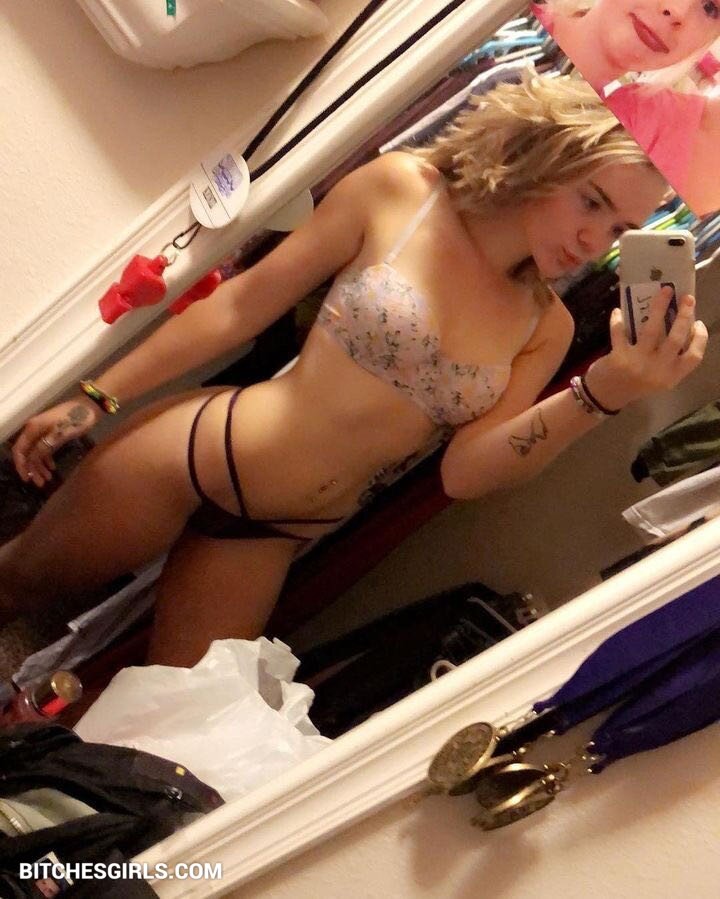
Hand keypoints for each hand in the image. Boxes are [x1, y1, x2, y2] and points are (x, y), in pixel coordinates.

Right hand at [12, 397, 100, 486]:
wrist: (91, 405)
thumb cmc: (76, 418)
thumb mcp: (60, 434)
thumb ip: (45, 447)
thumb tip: (32, 460)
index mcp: (33, 428)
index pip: (19, 450)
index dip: (21, 466)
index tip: (26, 479)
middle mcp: (34, 430)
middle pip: (28, 453)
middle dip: (32, 469)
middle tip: (40, 484)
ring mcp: (44, 431)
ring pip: (37, 452)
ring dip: (40, 466)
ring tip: (48, 480)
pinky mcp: (53, 432)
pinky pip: (45, 449)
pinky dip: (47, 459)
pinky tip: (52, 468)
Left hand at [585, 287, 707, 410]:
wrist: (605, 397)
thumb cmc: (635, 384)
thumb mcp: (658, 378)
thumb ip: (669, 358)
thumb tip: (678, 324)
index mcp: (671, 376)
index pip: (694, 356)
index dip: (700, 338)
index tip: (699, 322)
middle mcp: (657, 370)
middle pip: (676, 338)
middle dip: (684, 315)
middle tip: (687, 298)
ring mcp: (638, 363)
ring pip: (652, 330)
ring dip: (659, 307)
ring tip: (663, 291)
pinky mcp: (619, 357)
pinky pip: (620, 332)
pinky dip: (618, 320)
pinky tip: (618, 310)